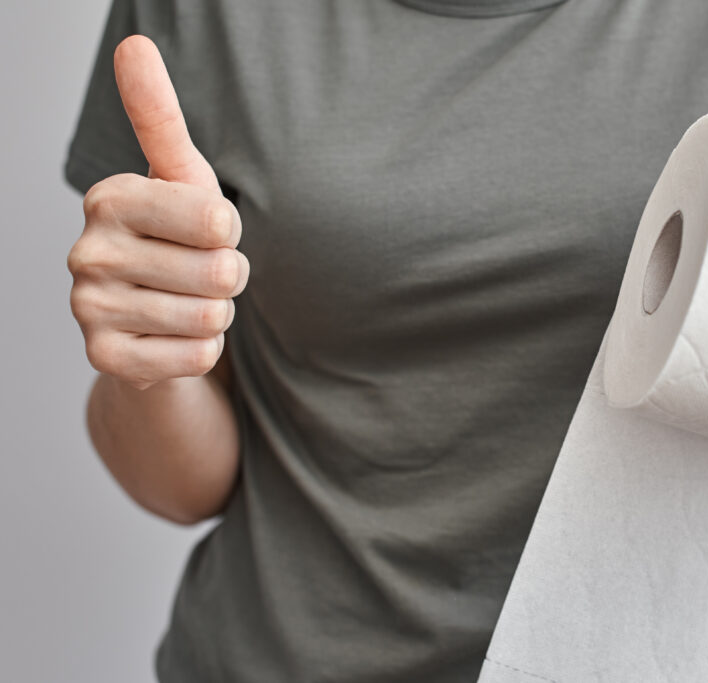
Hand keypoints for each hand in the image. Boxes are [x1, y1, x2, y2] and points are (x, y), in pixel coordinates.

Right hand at [67, 35, 248, 389]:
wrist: (157, 320)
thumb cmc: (178, 240)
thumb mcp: (182, 178)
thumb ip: (161, 117)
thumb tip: (133, 43)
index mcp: (109, 199)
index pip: (217, 220)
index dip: (229, 232)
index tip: (205, 232)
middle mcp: (86, 252)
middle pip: (220, 272)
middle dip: (227, 277)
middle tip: (198, 274)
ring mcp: (89, 310)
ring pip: (212, 317)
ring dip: (216, 314)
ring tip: (186, 302)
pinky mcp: (106, 360)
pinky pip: (198, 357)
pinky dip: (202, 350)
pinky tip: (174, 336)